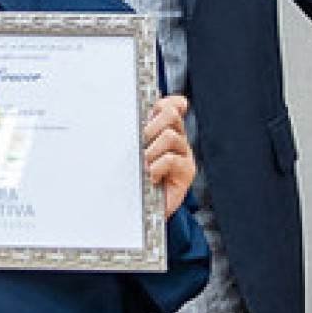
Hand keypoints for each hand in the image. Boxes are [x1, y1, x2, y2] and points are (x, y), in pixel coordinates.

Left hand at [142, 95, 195, 216]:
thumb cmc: (139, 180)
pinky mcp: (186, 172)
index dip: (164, 101)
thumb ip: (133, 134)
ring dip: (152, 148)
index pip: (174, 105)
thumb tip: (125, 112)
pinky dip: (156, 166)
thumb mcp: (133, 154)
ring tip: (144, 163)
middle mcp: (178, 139)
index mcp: (166, 130)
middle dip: (151, 124)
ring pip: (171, 135)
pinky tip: (150, 176)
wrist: (147, 211)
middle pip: (171, 114)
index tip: (150, 108)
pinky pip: (171, 159)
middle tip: (141, 142)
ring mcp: (184, 155)